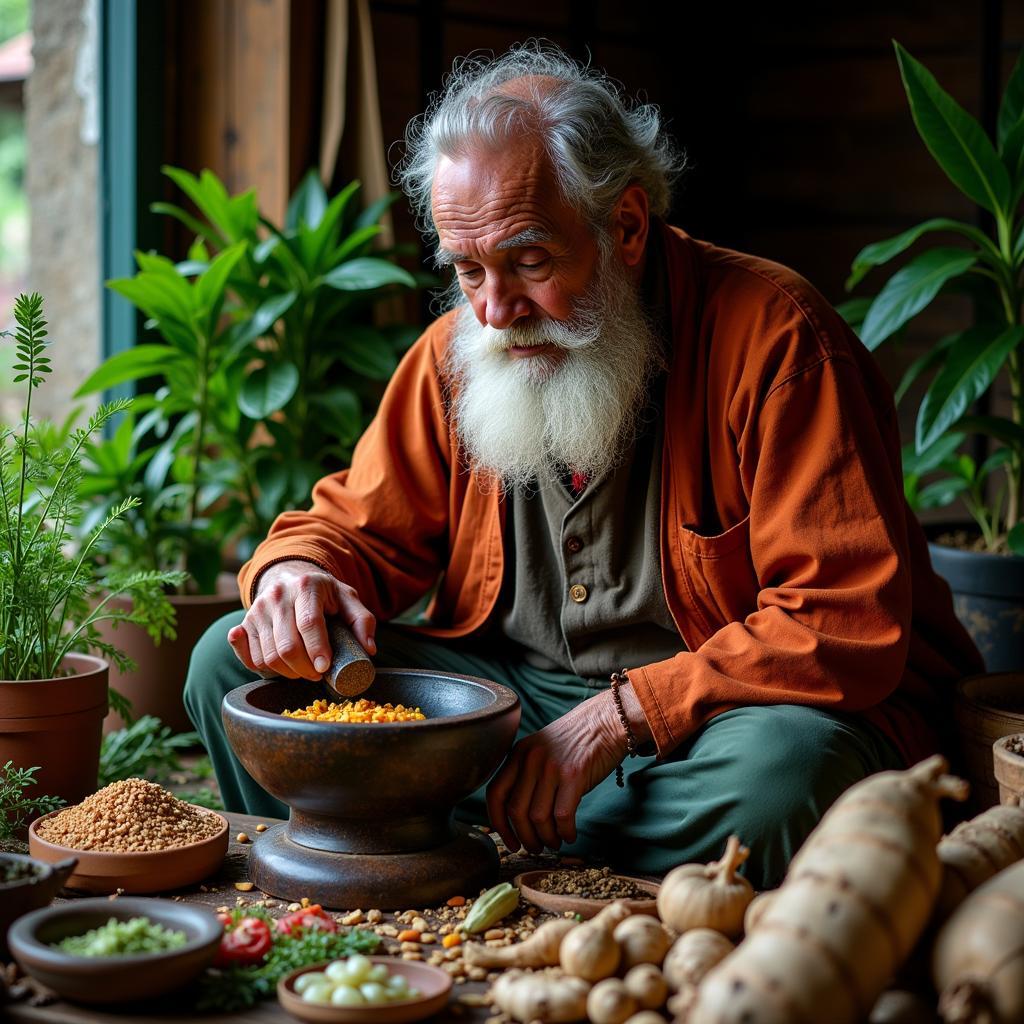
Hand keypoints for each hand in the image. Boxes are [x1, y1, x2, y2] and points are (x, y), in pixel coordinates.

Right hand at [227, 559, 376, 679]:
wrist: (288, 576)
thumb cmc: (323, 593)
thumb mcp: (347, 598)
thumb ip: (362, 621)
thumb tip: (369, 650)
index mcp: (307, 586)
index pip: (309, 622)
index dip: (317, 649)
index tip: (324, 668)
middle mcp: (278, 595)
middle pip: (286, 645)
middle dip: (304, 668)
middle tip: (317, 674)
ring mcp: (257, 609)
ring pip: (268, 656)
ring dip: (287, 672)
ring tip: (303, 670)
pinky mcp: (245, 623)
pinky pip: (250, 657)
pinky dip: (265, 669)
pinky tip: (280, 667)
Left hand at [485, 690, 627, 854]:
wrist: (607, 721)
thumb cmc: (577, 741)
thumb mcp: (542, 749)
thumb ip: (527, 774)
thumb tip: (517, 815)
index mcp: (518, 753)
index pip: (495, 794)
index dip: (498, 823)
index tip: (510, 841)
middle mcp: (530, 759)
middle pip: (516, 811)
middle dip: (525, 838)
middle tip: (536, 848)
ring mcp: (551, 767)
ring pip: (538, 817)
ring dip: (546, 838)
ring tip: (555, 842)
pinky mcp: (574, 775)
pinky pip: (562, 816)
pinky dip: (565, 832)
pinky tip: (570, 835)